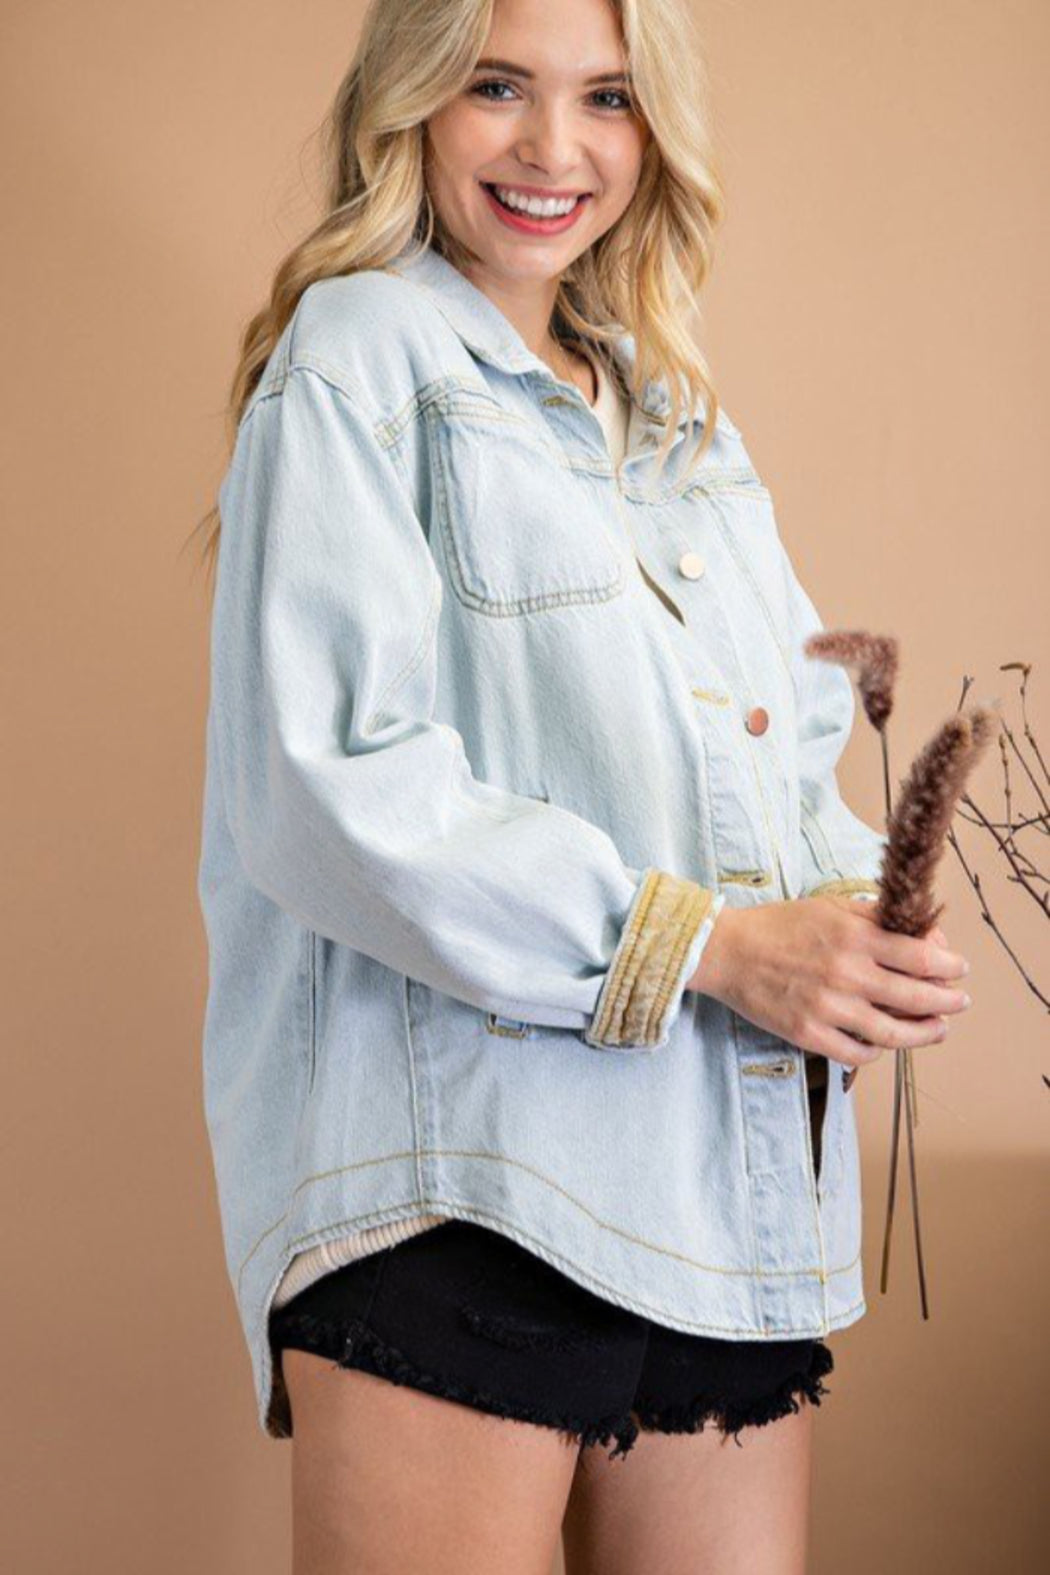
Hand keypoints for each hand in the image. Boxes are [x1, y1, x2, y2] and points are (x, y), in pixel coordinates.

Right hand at [689, 895, 971, 1069]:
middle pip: (917, 998)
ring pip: (894, 1033)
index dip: (949, 966)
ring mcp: (828, 1008)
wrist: (728, 951)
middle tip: (958, 1003)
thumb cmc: (779, 925)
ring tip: (937, 1030)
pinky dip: (879, 1052)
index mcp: (854, 937)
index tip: (958, 969)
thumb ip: (874, 918)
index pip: (922, 957)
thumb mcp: (830, 907)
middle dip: (948, 1002)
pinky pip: (858, 1055)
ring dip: (925, 1034)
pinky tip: (884, 1044)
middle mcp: (846, 974)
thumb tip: (919, 934)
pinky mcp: (808, 1034)